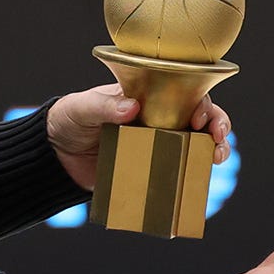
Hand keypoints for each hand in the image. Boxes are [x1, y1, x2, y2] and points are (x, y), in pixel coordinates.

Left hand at [47, 82, 232, 190]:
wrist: (56, 157)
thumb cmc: (70, 120)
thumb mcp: (82, 107)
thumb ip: (103, 106)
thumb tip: (131, 108)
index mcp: (147, 97)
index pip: (184, 92)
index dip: (200, 101)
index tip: (200, 115)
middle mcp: (159, 119)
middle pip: (200, 117)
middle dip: (217, 124)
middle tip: (218, 137)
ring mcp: (157, 144)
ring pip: (195, 144)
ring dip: (212, 150)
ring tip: (216, 158)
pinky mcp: (150, 169)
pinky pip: (176, 172)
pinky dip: (191, 177)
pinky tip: (197, 182)